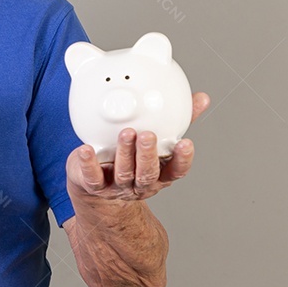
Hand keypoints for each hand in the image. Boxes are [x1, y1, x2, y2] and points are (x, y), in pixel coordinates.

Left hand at [67, 92, 209, 206]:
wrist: (95, 183)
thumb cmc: (131, 156)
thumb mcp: (156, 139)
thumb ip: (177, 120)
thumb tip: (201, 99)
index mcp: (159, 172)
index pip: (176, 170)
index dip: (182, 160)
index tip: (185, 143)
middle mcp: (141, 183)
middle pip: (148, 173)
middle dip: (148, 154)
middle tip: (147, 135)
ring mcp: (118, 187)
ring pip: (124, 174)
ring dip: (125, 154)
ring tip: (126, 134)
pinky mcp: (95, 186)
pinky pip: (92, 177)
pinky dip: (89, 164)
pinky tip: (86, 149)